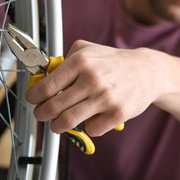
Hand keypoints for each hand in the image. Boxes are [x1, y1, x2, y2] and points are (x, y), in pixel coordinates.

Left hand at [25, 40, 166, 135]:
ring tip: (56, 123)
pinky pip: (92, 129)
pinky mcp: (118, 113)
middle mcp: (92, 79)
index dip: (34, 96)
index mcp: (81, 61)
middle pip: (54, 107)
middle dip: (42, 114)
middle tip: (41, 114)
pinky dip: (87, 127)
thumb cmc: (113, 62)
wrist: (147, 71)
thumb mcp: (87, 49)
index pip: (47, 86)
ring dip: (57, 125)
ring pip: (68, 121)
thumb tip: (43, 74)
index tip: (32, 99)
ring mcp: (106, 98)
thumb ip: (64, 59)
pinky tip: (90, 118)